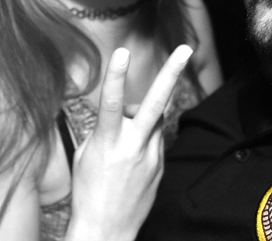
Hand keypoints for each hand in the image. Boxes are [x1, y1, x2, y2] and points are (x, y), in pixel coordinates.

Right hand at [66, 45, 193, 240]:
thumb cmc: (88, 190)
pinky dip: (145, 139)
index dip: (116, 75)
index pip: (111, 103)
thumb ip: (107, 128)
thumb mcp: (86, 154)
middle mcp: (133, 147)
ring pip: (155, 119)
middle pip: (155, 103)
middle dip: (170, 72)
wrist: (106, 230)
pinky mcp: (161, 166)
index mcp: (107, 143)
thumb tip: (125, 112)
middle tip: (185, 49)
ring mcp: (151, 157)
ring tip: (122, 143)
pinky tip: (131, 160)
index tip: (121, 51)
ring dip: (142, 118)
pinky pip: (156, 140)